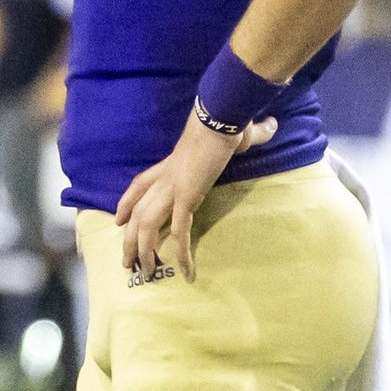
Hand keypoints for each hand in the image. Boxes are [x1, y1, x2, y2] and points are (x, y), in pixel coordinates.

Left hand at [115, 111, 275, 282]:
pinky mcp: (188, 195)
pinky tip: (186, 271)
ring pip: (147, 225)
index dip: (126, 204)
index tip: (119, 220)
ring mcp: (174, 187)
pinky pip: (180, 230)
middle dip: (129, 240)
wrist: (220, 116)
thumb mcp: (233, 131)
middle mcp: (166, 178)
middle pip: (137, 212)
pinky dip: (182, 252)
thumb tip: (272, 125)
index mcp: (170, 164)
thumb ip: (251, 132)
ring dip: (144, 252)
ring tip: (145, 274)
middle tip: (127, 263)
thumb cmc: (225, 120)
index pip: (139, 185)